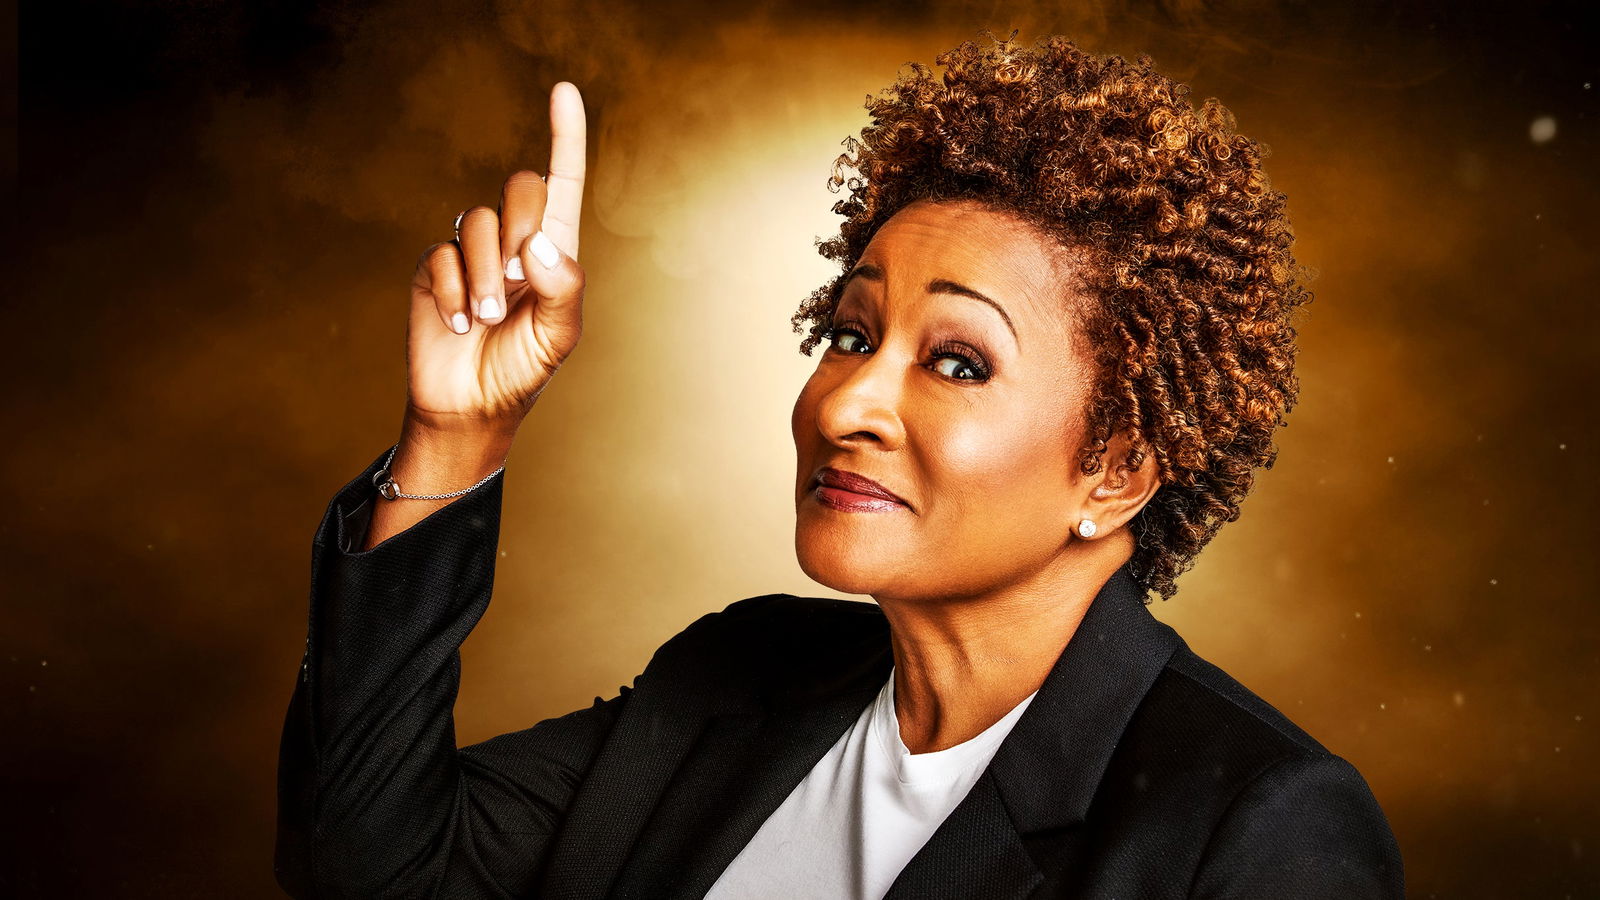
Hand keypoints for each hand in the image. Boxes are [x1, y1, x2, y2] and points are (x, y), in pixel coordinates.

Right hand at [404, 81, 587, 435]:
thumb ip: (561, 288)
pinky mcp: (435, 270)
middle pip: (520, 188)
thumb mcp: (558, 336)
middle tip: (517, 280)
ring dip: (485, 275)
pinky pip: (441, 255)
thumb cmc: (524, 371)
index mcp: (555, 251)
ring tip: (486, 319)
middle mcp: (514, 242)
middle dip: (520, 227)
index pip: (564, 182)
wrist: (472, 408)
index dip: (566, 136)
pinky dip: (455, 291)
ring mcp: (472, 253)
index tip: (564, 90)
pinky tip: (460, 324)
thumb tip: (538, 242)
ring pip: (476, 221)